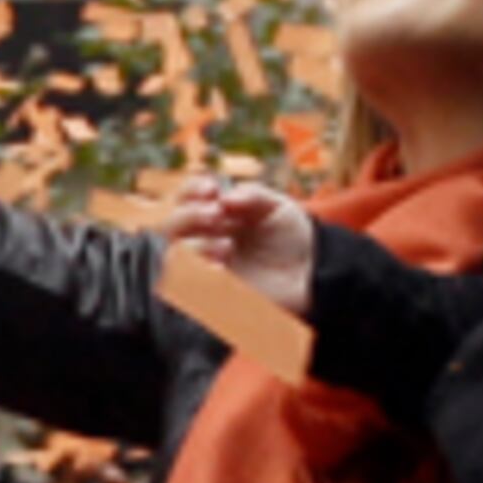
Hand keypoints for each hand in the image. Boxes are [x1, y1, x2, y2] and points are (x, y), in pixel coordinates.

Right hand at [166, 180, 315, 316]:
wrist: (312, 273)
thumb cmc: (292, 237)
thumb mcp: (277, 206)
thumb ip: (252, 195)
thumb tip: (223, 198)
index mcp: (216, 213)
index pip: (185, 198)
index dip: (191, 190)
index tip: (212, 190)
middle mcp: (204, 237)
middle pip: (170, 225)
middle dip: (189, 215)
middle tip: (216, 215)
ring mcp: (206, 266)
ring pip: (176, 254)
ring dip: (196, 244)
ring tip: (227, 245)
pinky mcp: (213, 292)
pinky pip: (191, 285)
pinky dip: (201, 274)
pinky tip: (223, 270)